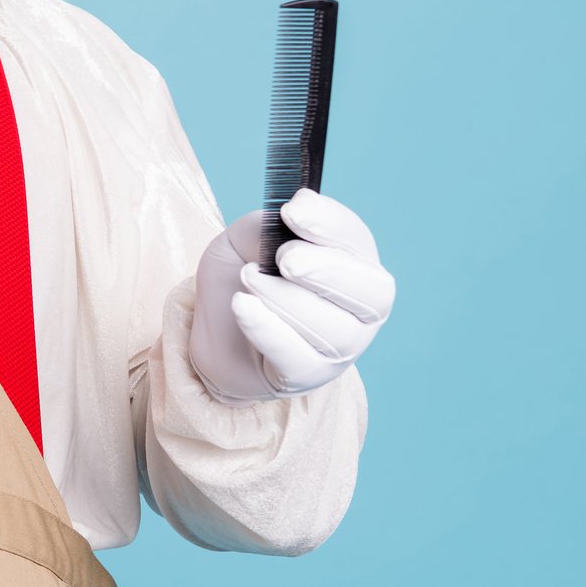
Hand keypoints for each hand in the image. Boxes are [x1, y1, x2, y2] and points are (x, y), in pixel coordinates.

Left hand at [187, 188, 393, 405]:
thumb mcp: (244, 241)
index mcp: (354, 265)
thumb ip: (266, 226)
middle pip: (372, 293)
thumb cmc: (242, 279)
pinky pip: (298, 358)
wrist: (213, 331)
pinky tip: (242, 306)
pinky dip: (268, 329)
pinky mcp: (306, 376)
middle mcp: (359, 309)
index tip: (293, 210)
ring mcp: (339, 348)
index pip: (360, 243)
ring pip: (334, 330)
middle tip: (284, 257)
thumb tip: (292, 213)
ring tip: (248, 278)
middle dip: (328, 269)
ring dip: (284, 298)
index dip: (331, 225)